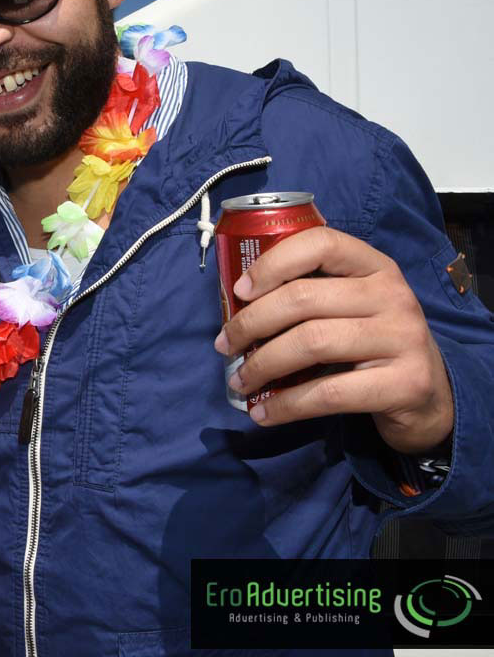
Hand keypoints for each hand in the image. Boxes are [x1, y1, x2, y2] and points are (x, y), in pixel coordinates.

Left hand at [214, 226, 452, 453]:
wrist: (430, 395)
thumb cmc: (370, 343)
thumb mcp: (350, 307)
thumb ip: (309, 294)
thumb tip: (236, 306)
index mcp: (374, 266)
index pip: (321, 244)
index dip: (273, 263)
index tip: (240, 291)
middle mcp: (392, 295)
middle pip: (304, 299)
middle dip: (251, 324)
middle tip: (225, 346)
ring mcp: (402, 338)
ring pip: (312, 343)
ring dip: (262, 365)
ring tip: (240, 382)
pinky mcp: (404, 384)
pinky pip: (328, 393)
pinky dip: (286, 405)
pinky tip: (263, 412)